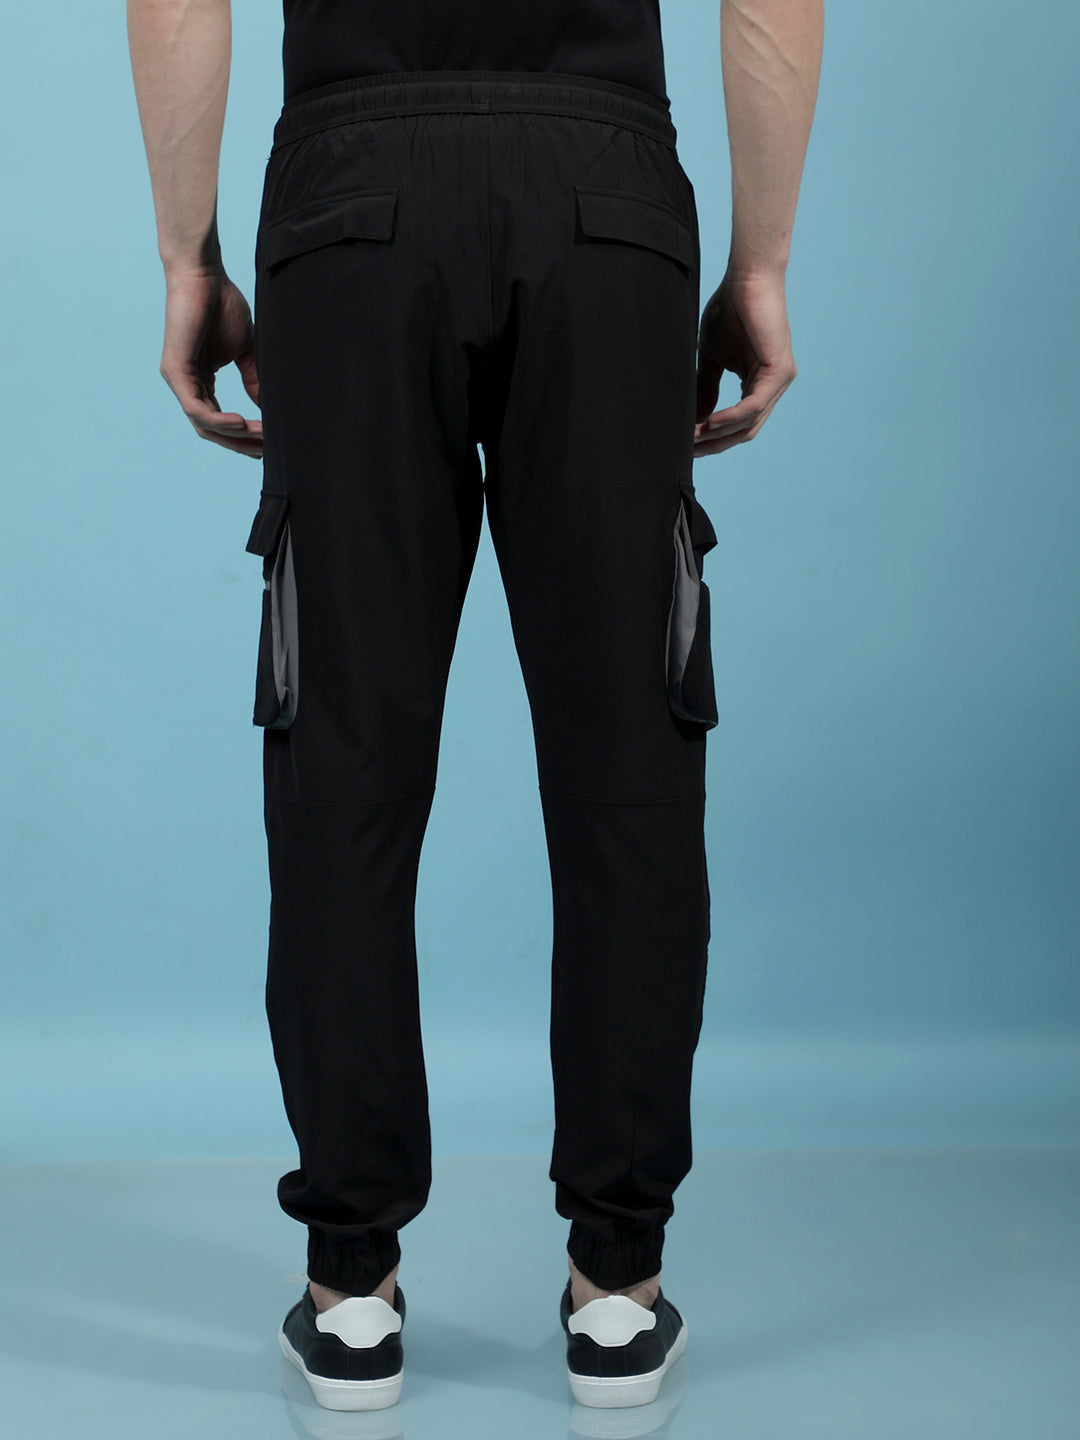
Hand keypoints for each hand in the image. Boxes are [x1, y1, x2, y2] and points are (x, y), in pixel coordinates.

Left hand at [159, 266, 262, 457]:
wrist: (203, 275)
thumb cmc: (222, 304)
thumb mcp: (246, 351)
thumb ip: (254, 379)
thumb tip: (268, 407)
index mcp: (200, 380)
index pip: (219, 420)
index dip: (242, 436)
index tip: (267, 443)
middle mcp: (185, 384)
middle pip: (211, 429)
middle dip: (239, 443)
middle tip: (266, 450)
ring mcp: (178, 379)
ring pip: (204, 424)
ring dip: (233, 435)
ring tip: (260, 436)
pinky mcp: (175, 371)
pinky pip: (196, 408)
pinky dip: (219, 420)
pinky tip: (241, 423)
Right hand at [693, 267, 796, 457]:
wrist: (745, 279)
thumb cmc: (729, 310)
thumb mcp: (711, 358)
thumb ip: (705, 388)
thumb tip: (696, 419)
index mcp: (760, 383)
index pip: (739, 423)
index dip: (713, 438)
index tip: (687, 445)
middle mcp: (774, 386)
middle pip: (745, 430)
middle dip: (715, 443)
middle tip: (687, 450)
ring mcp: (780, 380)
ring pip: (749, 423)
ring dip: (718, 435)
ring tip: (692, 439)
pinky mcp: (779, 371)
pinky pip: (753, 406)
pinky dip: (729, 418)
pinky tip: (708, 424)